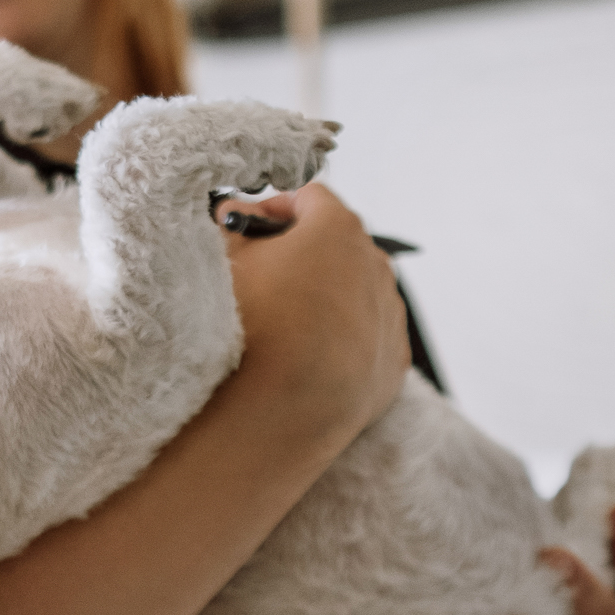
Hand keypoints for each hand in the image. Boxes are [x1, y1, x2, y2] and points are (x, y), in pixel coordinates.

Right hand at [227, 183, 410, 443]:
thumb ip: (231, 224)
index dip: (274, 209)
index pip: (309, 198)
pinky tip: (307, 357)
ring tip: (284, 325)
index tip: (250, 230)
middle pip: (338, 245)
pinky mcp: (392, 364)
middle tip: (263, 276)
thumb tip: (236, 214)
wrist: (274, 415)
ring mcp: (389, 317)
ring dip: (326, 297)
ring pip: (356, 292)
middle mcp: (375, 266)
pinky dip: (343, 341)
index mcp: (338, 230)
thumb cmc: (247, 330)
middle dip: (303, 253)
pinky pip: (367, 338)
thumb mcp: (222, 260)